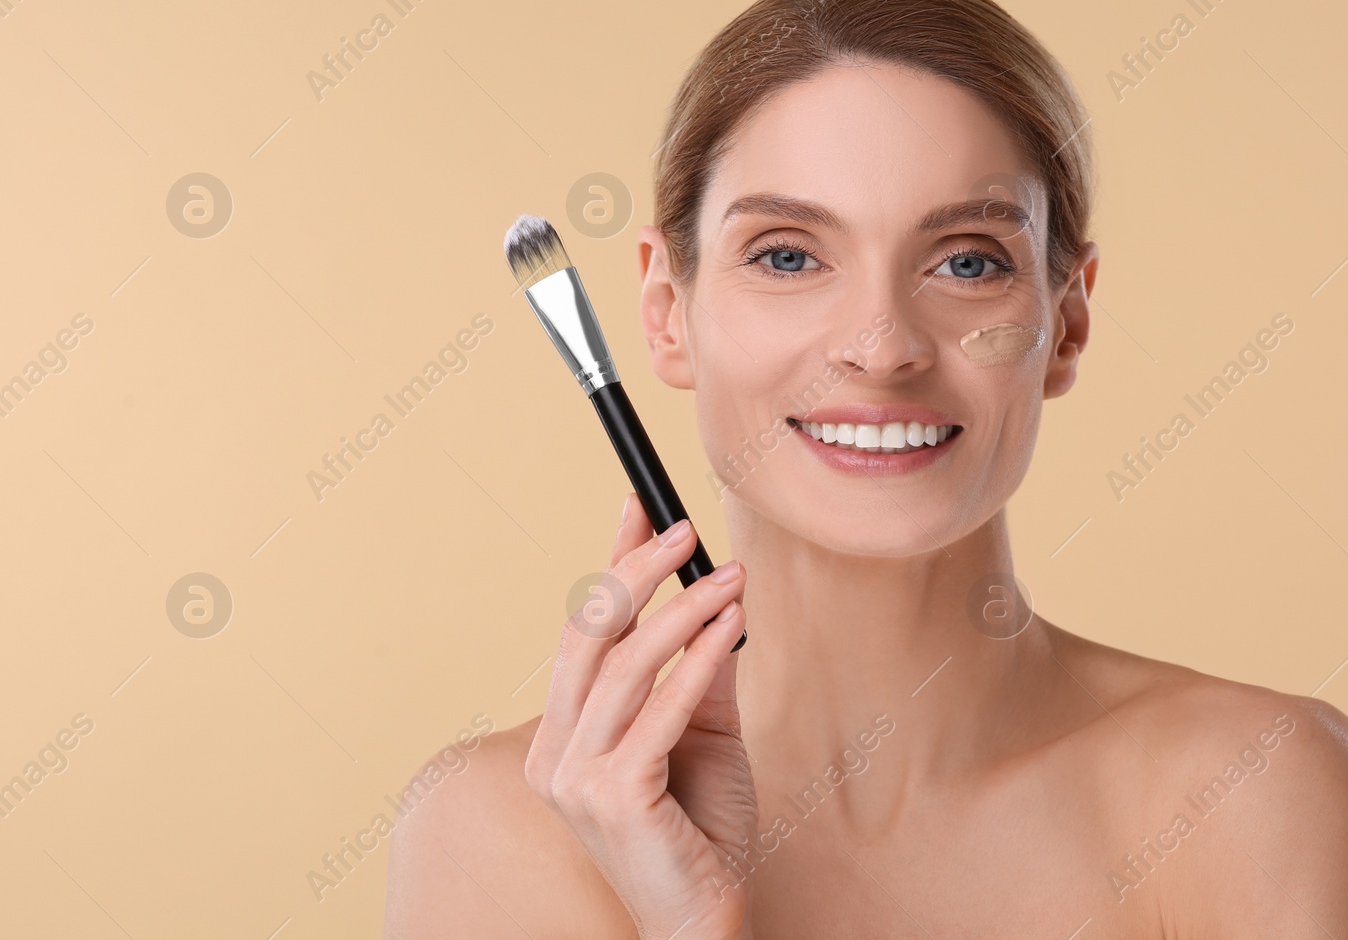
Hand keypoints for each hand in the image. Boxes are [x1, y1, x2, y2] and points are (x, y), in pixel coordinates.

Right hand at [526, 493, 755, 939]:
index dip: (610, 566)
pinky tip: (733, 628)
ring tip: (732, 579)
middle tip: (686, 531)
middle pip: (587, 637)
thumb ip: (699, 673)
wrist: (707, 917)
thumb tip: (714, 598)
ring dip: (684, 611)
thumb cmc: (701, 829)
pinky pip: (661, 707)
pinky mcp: (614, 796)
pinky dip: (700, 659)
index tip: (640, 508)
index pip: (581, 633)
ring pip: (625, 665)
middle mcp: (554, 755)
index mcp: (560, 738)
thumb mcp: (704, 735)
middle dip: (637, 573)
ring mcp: (575, 779)